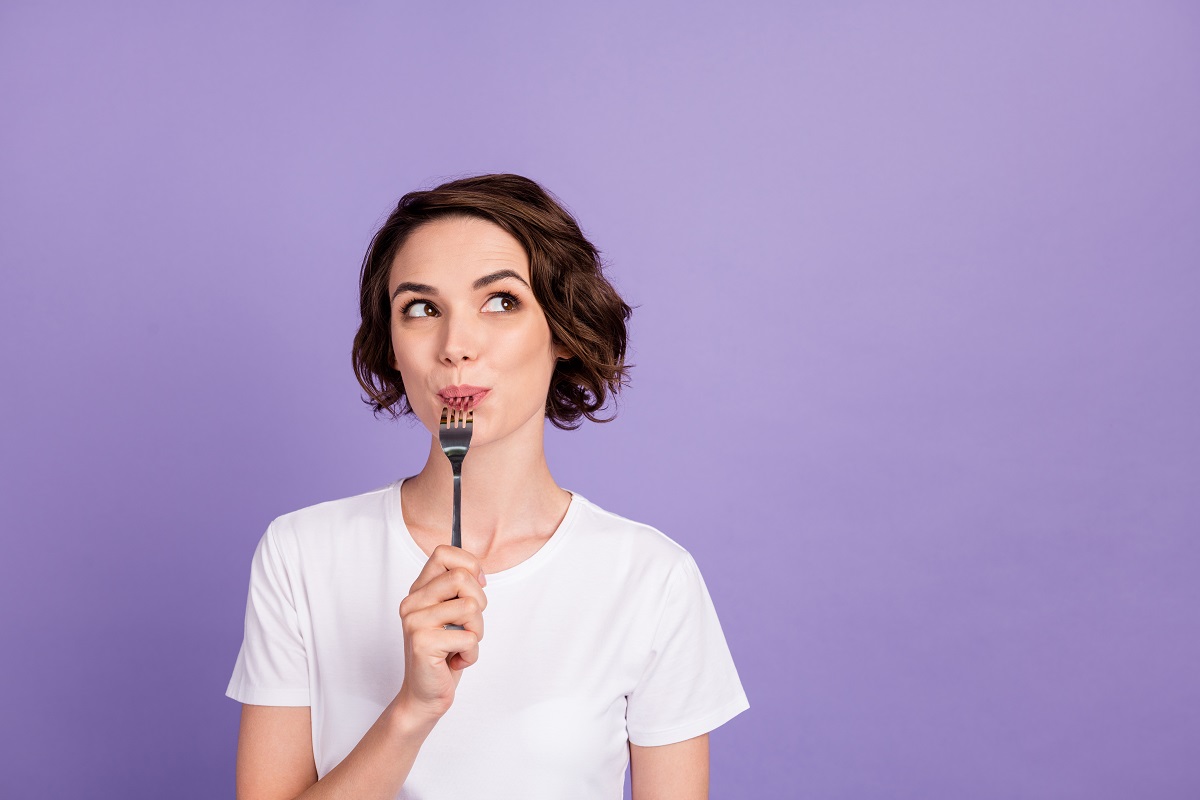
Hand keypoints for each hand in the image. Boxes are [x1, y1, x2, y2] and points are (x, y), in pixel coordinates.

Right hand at [394, 545, 487, 721]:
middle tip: (469, 626)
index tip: (478, 586)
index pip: (443, 553)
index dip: (469, 565)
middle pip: (461, 577)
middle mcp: (412, 602)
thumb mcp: (452, 615)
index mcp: (419, 591)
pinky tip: (456, 662)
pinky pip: (469, 638)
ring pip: (470, 607)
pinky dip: (472, 654)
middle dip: (479, 603)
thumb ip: (458, 591)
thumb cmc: (444, 654)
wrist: (425, 695)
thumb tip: (478, 572)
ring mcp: (415, 621)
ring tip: (461, 645)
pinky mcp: (422, 642)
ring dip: (477, 631)